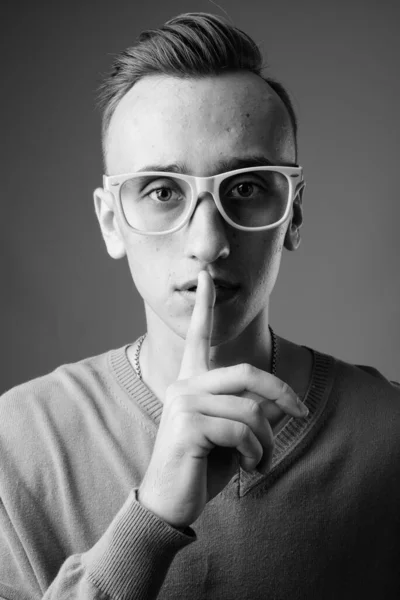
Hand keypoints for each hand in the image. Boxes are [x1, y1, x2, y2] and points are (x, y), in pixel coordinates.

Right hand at [138, 271, 307, 529]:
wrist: (170, 500)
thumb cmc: (201, 466)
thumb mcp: (234, 436)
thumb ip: (254, 413)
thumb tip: (282, 403)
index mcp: (191, 381)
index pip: (198, 336)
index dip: (204, 305)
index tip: (206, 275)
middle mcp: (184, 384)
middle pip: (247, 373)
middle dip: (282, 393)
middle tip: (302, 413)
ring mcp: (183, 402)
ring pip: (250, 409)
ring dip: (267, 441)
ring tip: (259, 461)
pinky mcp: (187, 424)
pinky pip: (241, 431)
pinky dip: (255, 453)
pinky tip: (247, 467)